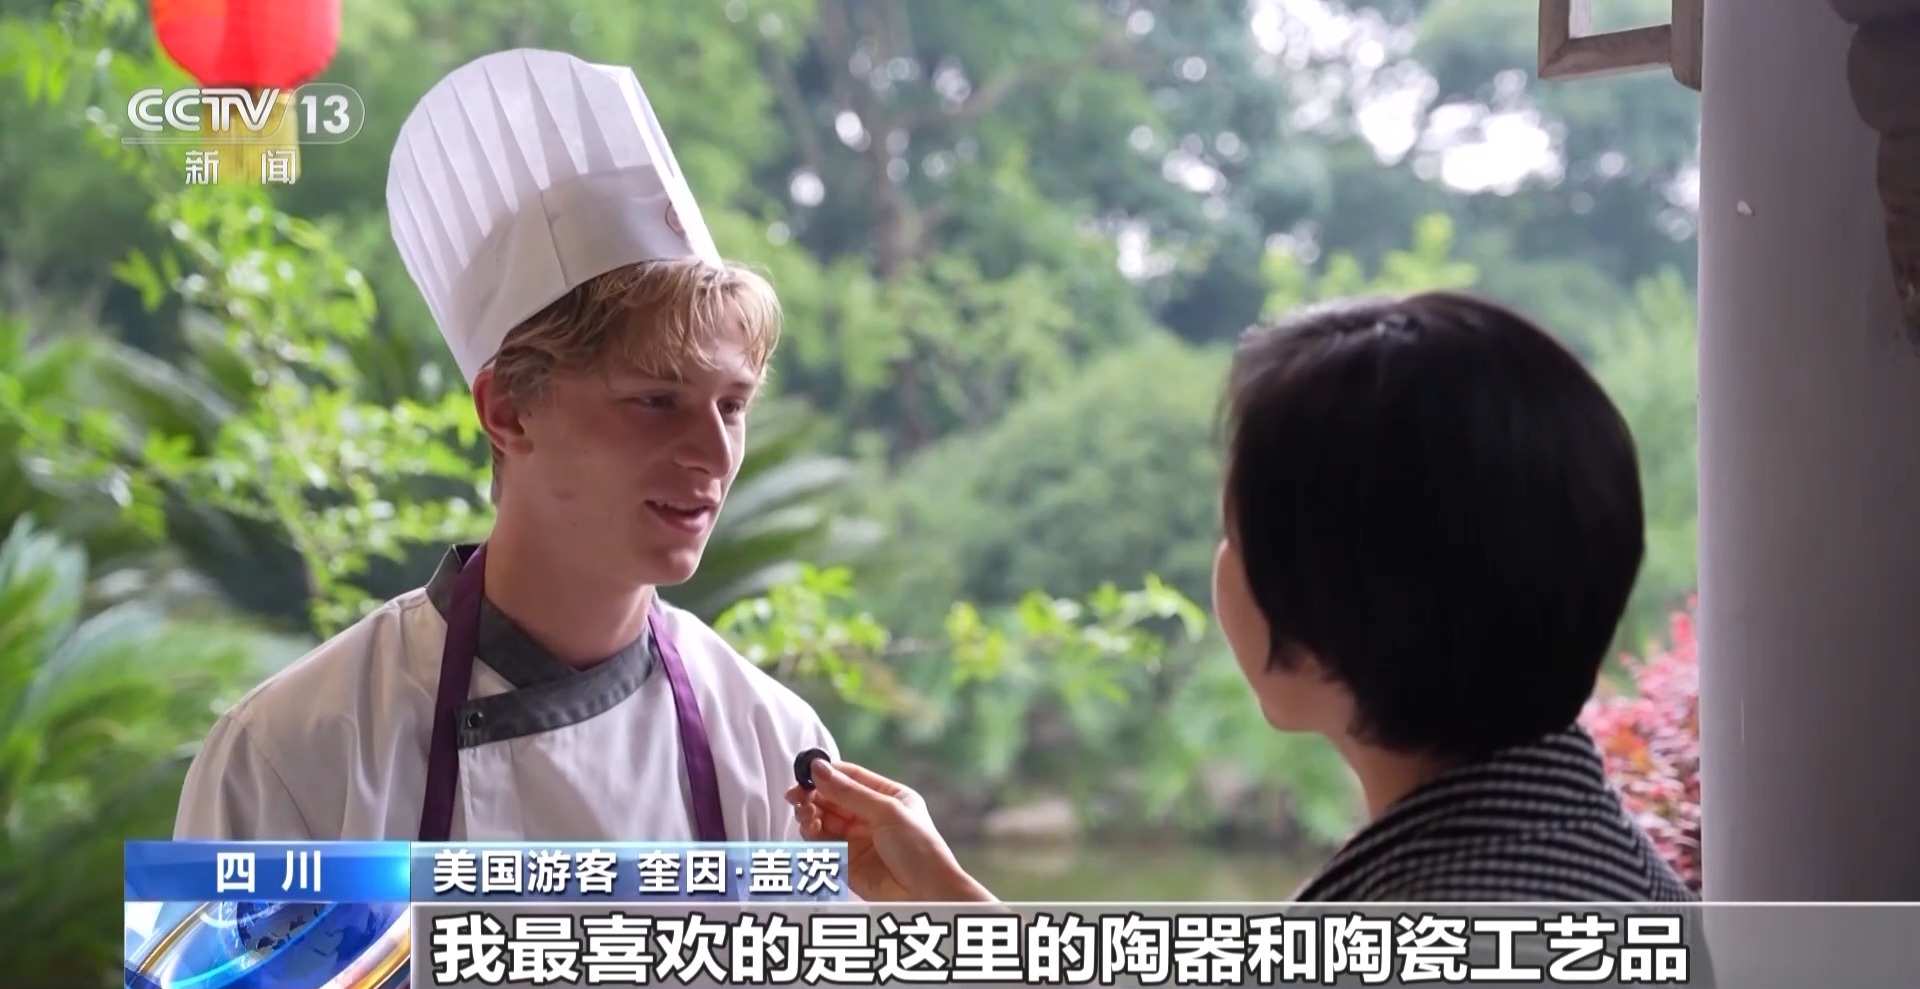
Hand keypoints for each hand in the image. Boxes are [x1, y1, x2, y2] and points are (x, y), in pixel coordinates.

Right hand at [785, 759, 994, 902]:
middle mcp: (870, 815)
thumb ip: (849, 792)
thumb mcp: (887, 812)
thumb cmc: (920, 849)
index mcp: (887, 796)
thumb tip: (818, 768)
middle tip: (797, 795)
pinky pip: (822, 842)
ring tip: (806, 814)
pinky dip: (811, 833)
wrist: (928, 894)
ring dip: (810, 813)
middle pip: (832, 798)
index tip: (805, 771)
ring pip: (823, 819)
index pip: (850, 777)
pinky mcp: (846, 861)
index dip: (826, 773)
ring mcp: (857, 838)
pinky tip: (810, 827)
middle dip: (813, 794)